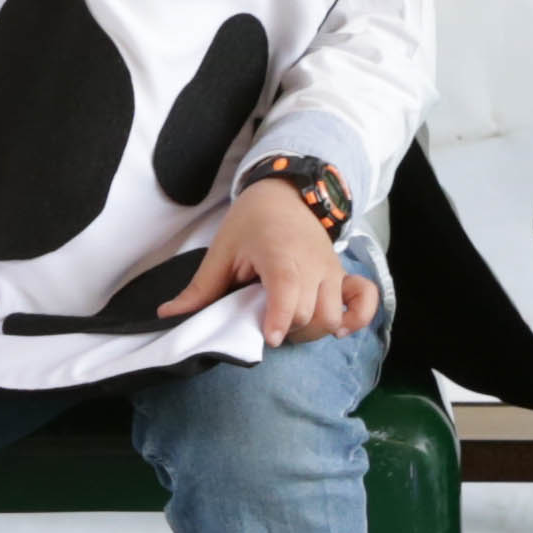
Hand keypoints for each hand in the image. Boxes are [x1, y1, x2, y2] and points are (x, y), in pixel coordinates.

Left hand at [161, 172, 383, 346]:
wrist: (285, 194)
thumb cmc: (251, 222)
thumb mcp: (222, 250)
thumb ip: (201, 288)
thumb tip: (168, 315)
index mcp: (280, 253)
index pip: (289, 289)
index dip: (281, 317)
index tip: (270, 338)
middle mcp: (313, 264)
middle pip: (308, 313)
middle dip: (285, 329)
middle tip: (262, 323)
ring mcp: (332, 270)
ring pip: (331, 316)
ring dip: (310, 330)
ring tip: (287, 323)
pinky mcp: (343, 275)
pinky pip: (364, 301)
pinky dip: (356, 318)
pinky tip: (337, 329)